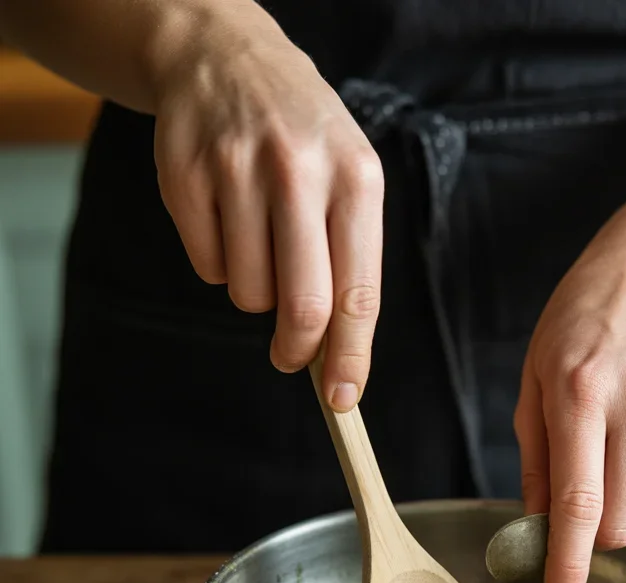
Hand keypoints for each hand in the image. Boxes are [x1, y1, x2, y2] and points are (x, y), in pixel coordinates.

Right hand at [151, 8, 382, 408]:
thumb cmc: (304, 140)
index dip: (351, 359)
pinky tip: (227, 219)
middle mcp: (299, 171)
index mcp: (356, 180)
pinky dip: (218, 263)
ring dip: (256, 292)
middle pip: (301, 306)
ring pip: (248, 293)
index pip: (358, 294)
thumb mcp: (349, 181)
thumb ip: (350, 264)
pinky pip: (206, 267)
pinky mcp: (184, 176)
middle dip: (297, 350)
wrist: (225, 56)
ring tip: (261, 242)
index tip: (344, 400)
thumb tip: (339, 358)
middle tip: (291, 357)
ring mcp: (236, 170)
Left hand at [514, 210, 625, 582]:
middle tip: (582, 502)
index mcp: (581, 395)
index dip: (567, 563)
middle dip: (593, 535)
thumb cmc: (579, 329)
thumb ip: (536, 460)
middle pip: (620, 523)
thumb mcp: (534, 382)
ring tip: (614, 452)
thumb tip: (537, 530)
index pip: (578, 503)